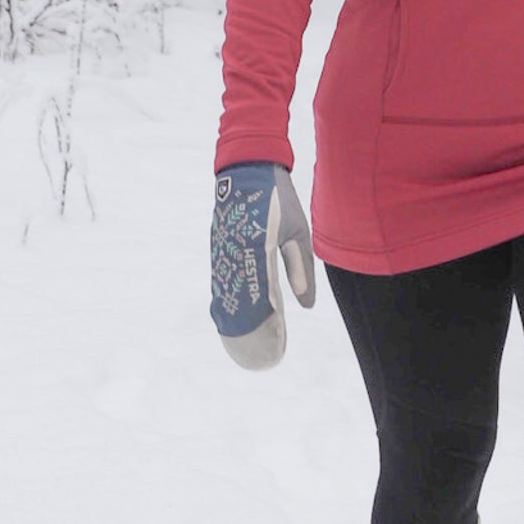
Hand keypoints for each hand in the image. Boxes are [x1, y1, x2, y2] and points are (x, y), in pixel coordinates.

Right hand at [209, 163, 316, 369]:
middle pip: (242, 302)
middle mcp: (237, 251)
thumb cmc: (280, 199)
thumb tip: (306, 307)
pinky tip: (227, 321)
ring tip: (241, 346)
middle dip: (251, 332)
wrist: (248, 168)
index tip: (276, 345)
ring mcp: (223, 249)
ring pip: (227, 295)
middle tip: (260, 355)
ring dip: (234, 323)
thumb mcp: (298, 232)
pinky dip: (224, 305)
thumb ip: (302, 270)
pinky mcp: (217, 247)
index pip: (266, 295)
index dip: (270, 325)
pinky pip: (220, 282)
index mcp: (261, 246)